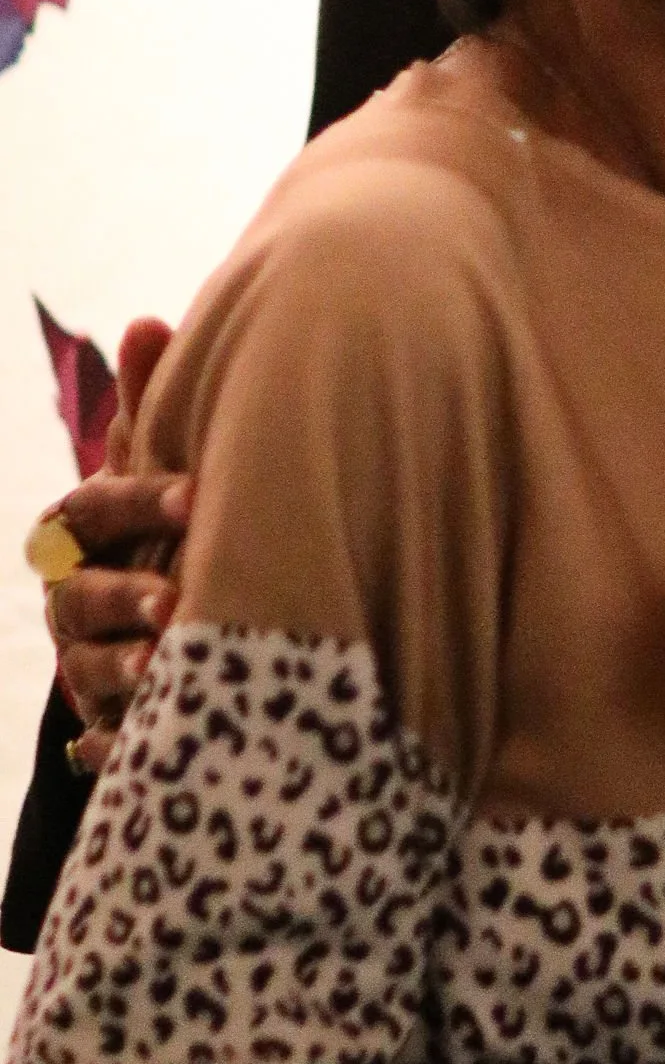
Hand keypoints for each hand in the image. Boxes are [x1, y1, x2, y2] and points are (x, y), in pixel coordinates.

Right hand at [41, 318, 184, 776]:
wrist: (148, 614)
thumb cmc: (159, 519)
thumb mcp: (153, 465)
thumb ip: (148, 400)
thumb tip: (146, 320)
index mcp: (73, 532)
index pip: (90, 511)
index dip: (138, 503)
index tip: (197, 496)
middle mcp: (68, 597)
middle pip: (78, 599)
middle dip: (124, 598)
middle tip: (177, 601)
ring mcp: (79, 661)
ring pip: (84, 672)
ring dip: (121, 673)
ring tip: (167, 671)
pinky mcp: (102, 723)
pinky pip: (102, 742)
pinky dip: (123, 743)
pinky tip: (152, 741)